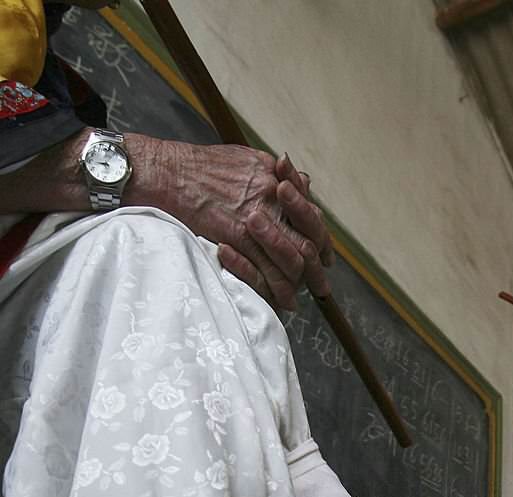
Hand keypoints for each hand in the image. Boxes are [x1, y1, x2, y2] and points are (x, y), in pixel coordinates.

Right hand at [128, 136, 332, 309]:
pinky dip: (275, 289)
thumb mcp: (245, 160)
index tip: (325, 257)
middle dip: (316, 268)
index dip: (322, 240)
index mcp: (277, 181)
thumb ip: (275, 175)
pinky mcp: (238, 236)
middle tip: (320, 286)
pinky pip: (266, 269)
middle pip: (308, 241)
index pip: (311, 216)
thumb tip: (304, 183)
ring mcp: (257, 219)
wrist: (168, 173)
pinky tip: (279, 301)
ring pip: (292, 259)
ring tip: (296, 299)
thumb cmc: (200, 167)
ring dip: (297, 283)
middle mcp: (273, 199)